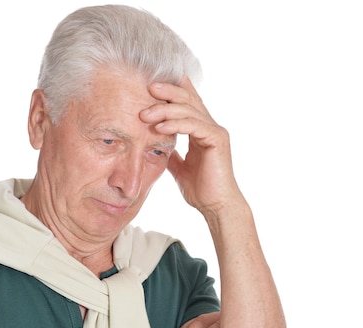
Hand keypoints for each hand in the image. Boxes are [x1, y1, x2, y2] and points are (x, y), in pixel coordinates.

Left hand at [140, 79, 241, 214]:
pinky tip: (159, 127)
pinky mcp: (217, 139)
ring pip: (189, 110)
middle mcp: (211, 126)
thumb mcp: (178, 166)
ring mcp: (216, 131)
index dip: (172, 91)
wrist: (215, 206)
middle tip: (147, 86)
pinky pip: (193, 125)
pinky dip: (175, 124)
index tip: (150, 86)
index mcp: (202, 130)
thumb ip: (171, 152)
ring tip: (145, 114)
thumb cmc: (200, 189)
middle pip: (189, 99)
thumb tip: (156, 145)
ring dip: (165, 110)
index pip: (187, 103)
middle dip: (167, 91)